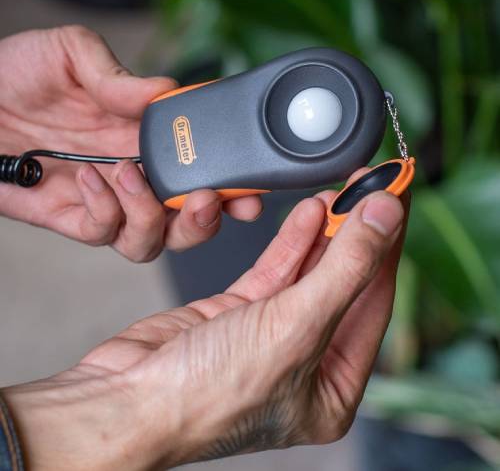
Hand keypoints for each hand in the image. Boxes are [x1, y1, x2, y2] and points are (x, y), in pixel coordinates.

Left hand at [0, 26, 261, 260]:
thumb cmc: (15, 76)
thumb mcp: (71, 56)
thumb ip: (119, 74)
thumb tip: (168, 90)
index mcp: (150, 142)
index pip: (203, 173)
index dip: (232, 190)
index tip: (248, 195)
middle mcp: (138, 179)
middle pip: (188, 223)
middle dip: (203, 222)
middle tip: (202, 200)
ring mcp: (109, 204)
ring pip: (152, 242)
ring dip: (149, 216)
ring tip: (127, 172)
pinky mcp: (76, 220)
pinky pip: (105, 234)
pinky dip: (106, 211)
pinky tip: (88, 177)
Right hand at [2, 178, 407, 469]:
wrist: (126, 399)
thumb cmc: (207, 392)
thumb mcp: (295, 327)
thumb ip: (345, 269)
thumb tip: (384, 218)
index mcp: (332, 386)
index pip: (374, 302)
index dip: (386, 247)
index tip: (394, 202)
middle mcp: (304, 362)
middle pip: (342, 285)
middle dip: (355, 236)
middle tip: (367, 189)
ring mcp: (268, 335)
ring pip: (307, 274)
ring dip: (324, 233)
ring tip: (339, 194)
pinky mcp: (237, 313)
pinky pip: (274, 270)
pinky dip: (291, 241)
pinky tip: (308, 214)